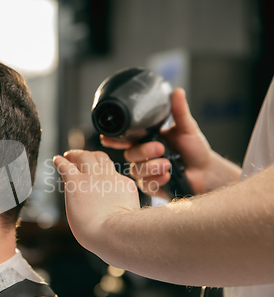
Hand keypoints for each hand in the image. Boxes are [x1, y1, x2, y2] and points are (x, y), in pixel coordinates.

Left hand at [53, 150, 139, 250]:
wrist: (111, 232)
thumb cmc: (119, 234)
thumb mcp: (129, 215)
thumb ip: (123, 208)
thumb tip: (116, 214)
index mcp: (122, 185)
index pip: (112, 171)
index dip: (103, 169)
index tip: (96, 171)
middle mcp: (108, 177)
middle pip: (100, 157)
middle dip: (90, 156)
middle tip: (80, 157)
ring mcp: (92, 178)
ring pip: (84, 156)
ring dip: (75, 154)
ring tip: (68, 155)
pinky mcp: (76, 182)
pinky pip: (66, 166)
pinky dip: (60, 161)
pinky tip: (56, 160)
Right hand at [101, 88, 239, 197]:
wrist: (206, 171)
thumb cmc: (195, 150)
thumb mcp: (187, 128)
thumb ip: (179, 111)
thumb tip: (177, 91)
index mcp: (146, 140)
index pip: (124, 138)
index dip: (113, 138)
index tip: (106, 137)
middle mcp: (142, 156)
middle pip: (129, 154)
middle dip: (143, 151)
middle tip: (160, 148)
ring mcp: (145, 172)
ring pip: (136, 170)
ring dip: (151, 167)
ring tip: (168, 164)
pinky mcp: (151, 187)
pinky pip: (145, 185)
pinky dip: (157, 180)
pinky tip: (168, 176)